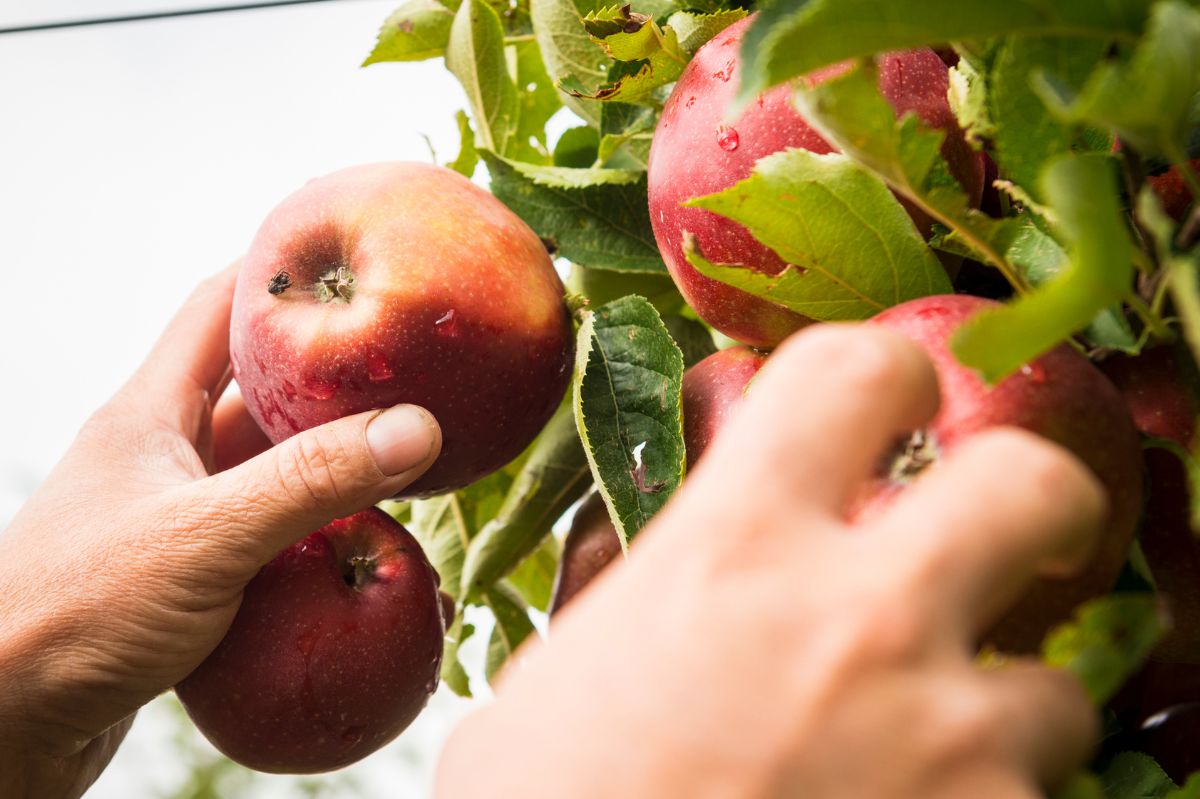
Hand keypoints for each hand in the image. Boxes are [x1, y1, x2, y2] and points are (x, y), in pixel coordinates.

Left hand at [0, 265, 441, 797]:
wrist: (2, 726)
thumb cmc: (77, 613)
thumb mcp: (204, 537)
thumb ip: (310, 481)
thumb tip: (417, 428)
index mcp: (148, 413)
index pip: (216, 307)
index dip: (279, 272)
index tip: (352, 256)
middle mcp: (160, 453)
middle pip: (256, 391)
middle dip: (329, 381)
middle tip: (408, 370)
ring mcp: (171, 516)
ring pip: (266, 470)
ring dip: (327, 467)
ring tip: (405, 460)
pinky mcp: (183, 577)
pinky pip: (264, 536)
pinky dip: (312, 536)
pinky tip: (357, 554)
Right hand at [437, 325, 1104, 797]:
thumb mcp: (562, 674)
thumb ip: (632, 590)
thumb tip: (650, 547)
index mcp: (734, 547)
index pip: (852, 373)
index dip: (889, 369)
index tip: (902, 398)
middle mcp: (857, 621)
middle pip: (1030, 485)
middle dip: (1033, 497)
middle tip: (1006, 532)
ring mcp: (941, 740)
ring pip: (1058, 687)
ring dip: (1007, 706)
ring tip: (934, 742)